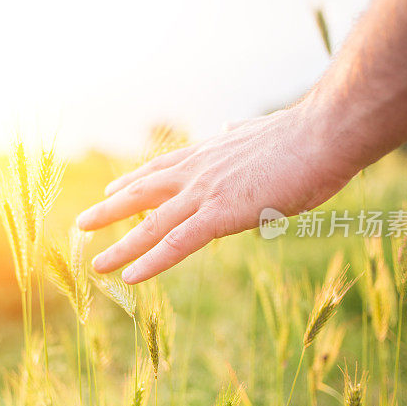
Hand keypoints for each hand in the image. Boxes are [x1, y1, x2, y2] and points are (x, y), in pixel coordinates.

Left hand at [76, 101, 354, 283]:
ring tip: (95, 263)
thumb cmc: (305, 137)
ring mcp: (205, 193)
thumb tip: (227, 128)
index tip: (111, 189)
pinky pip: (175, 244)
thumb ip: (237, 136)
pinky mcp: (220, 215)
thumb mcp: (261, 133)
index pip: (161, 169)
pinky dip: (150, 262)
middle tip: (82, 222)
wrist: (325, 133)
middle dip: (110, 210)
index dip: (133, 181)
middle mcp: (198, 171)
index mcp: (209, 153)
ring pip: (151, 224)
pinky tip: (129, 277)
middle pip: (142, 193)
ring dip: (121, 246)